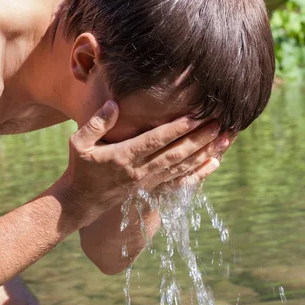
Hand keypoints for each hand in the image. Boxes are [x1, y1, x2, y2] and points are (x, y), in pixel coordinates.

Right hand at [53, 100, 231, 227]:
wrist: (82, 201)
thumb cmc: (80, 166)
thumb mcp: (79, 142)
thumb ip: (97, 123)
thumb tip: (114, 104)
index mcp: (122, 157)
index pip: (154, 141)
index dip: (176, 129)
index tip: (195, 116)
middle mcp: (139, 171)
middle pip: (175, 154)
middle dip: (199, 139)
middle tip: (220, 123)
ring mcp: (148, 182)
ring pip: (182, 167)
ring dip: (204, 153)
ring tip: (224, 138)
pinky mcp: (152, 188)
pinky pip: (180, 181)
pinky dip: (199, 173)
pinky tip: (214, 163)